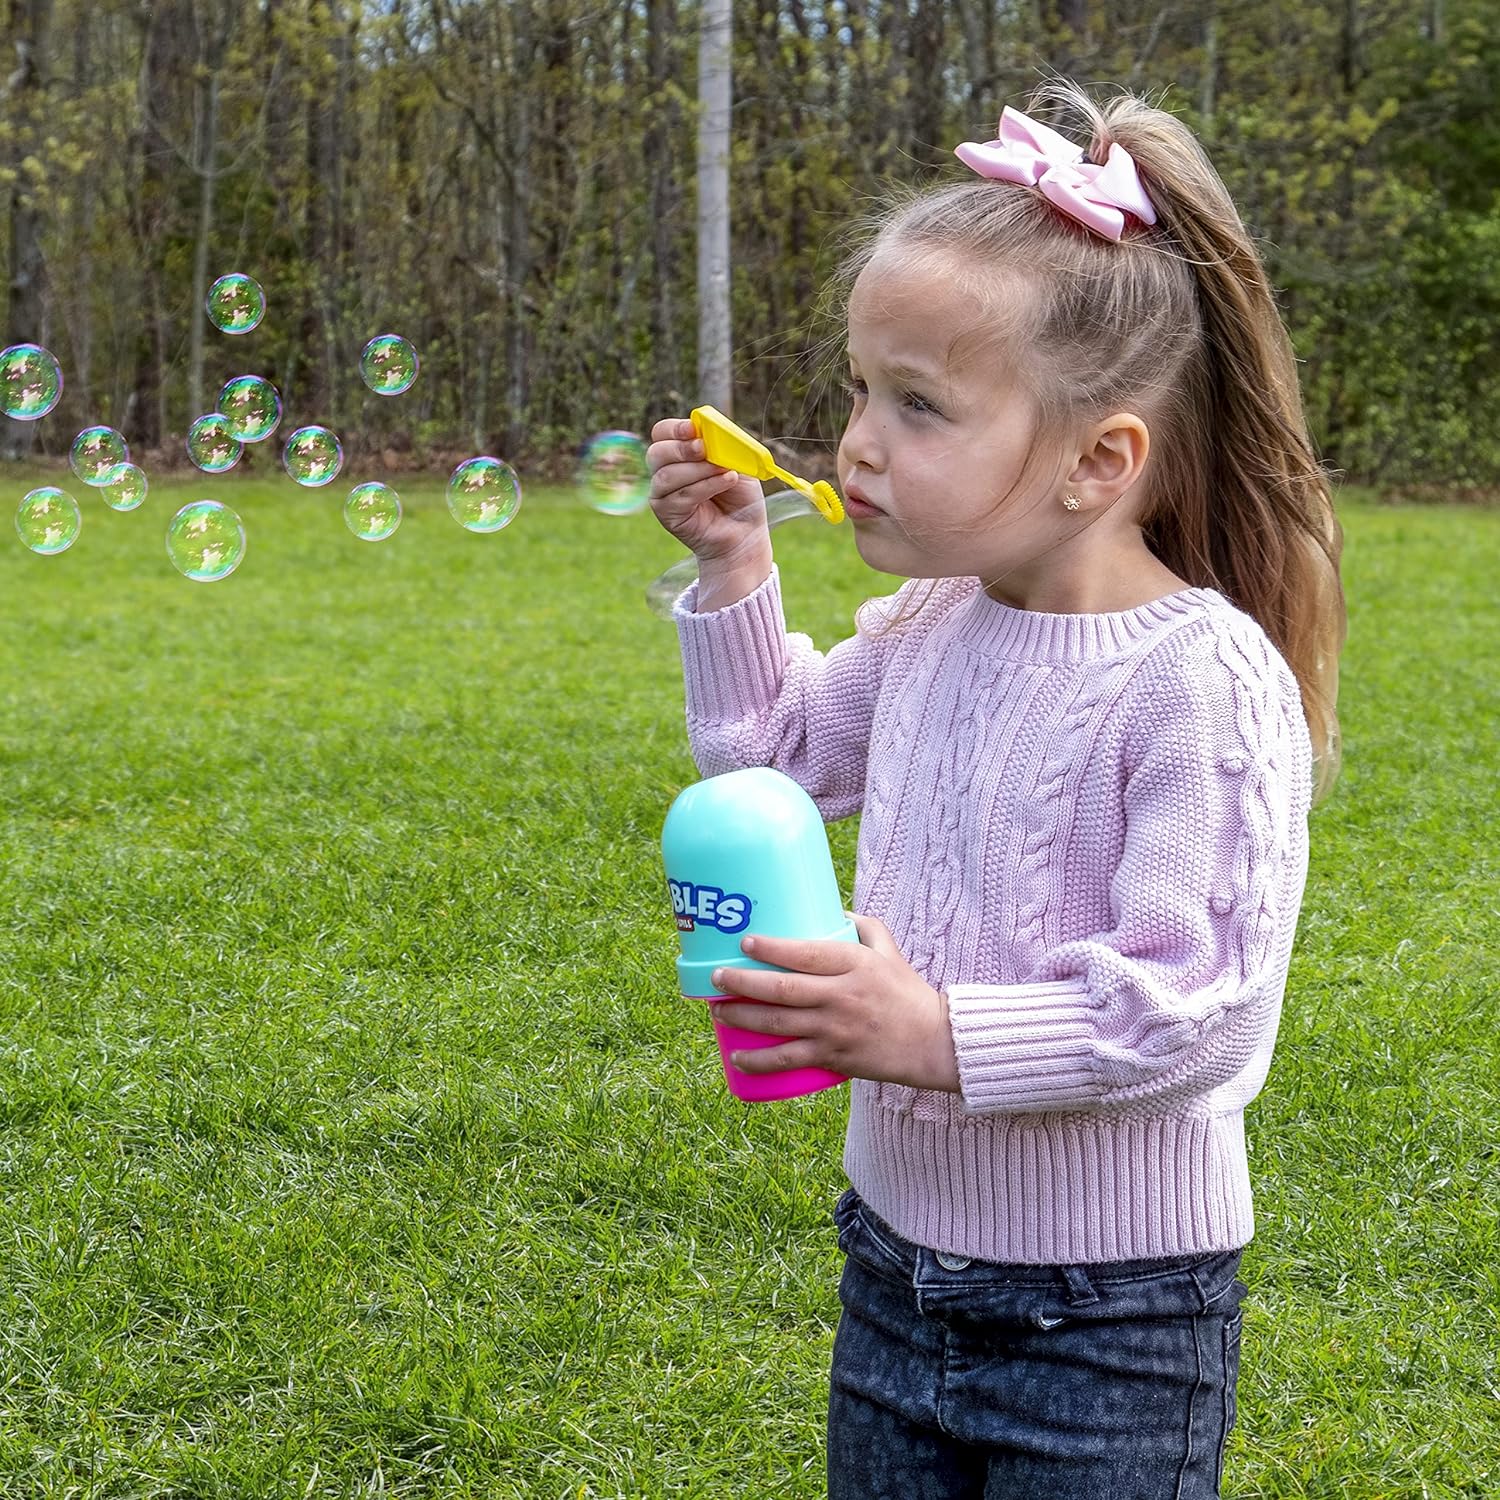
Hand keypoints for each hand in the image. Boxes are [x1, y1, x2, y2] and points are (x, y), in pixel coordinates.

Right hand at [646, 416, 771, 566]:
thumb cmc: (740, 497)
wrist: (746, 532)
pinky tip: (725, 483)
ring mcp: (663, 494)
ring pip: (666, 475)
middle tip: (703, 449)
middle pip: (656, 452)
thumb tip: (710, 433)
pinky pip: (678, 496)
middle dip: (681, 449)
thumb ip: (724, 445)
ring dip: (698, 470)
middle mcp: (665, 471)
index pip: (663, 432)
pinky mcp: (667, 514)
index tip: (693, 429)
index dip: (675, 428)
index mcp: (679, 452)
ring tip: (725, 472)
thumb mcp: (738, 463)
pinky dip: (704, 487)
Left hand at [708, 913, 960, 1091]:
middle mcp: (841, 996)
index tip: (744, 942)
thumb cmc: (907, 991)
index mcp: (854, 965)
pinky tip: (737, 1056)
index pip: (806, 953)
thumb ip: (860, 926)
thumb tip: (829, 908)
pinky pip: (789, 1060)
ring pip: (778, 1024)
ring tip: (716, 1011)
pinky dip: (759, 1060)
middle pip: (782, 989)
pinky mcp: (834, 1058)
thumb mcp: (887, 950)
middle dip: (741, 983)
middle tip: (715, 977)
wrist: (933, 1042)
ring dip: (741, 1017)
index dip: (771, 948)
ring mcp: (835, 1030)